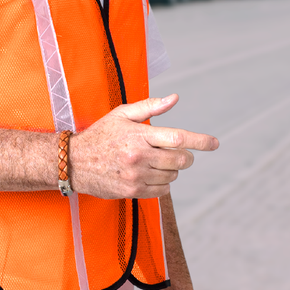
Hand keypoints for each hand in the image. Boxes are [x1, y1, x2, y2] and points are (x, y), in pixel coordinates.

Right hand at [70, 94, 217, 198]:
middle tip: (177, 152)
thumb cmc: (101, 135)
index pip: (177, 138)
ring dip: (171, 169)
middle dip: (185, 156)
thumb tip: (174, 98)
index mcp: (139, 135)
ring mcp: (136, 176)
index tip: (215, 143)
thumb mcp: (122, 114)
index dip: (200, 141)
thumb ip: (150, 106)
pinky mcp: (132, 191)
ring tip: (153, 161)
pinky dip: (162, 183)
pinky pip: (162, 190)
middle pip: (180, 159)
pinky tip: (148, 174)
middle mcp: (139, 157)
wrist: (74, 162)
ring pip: (173, 176)